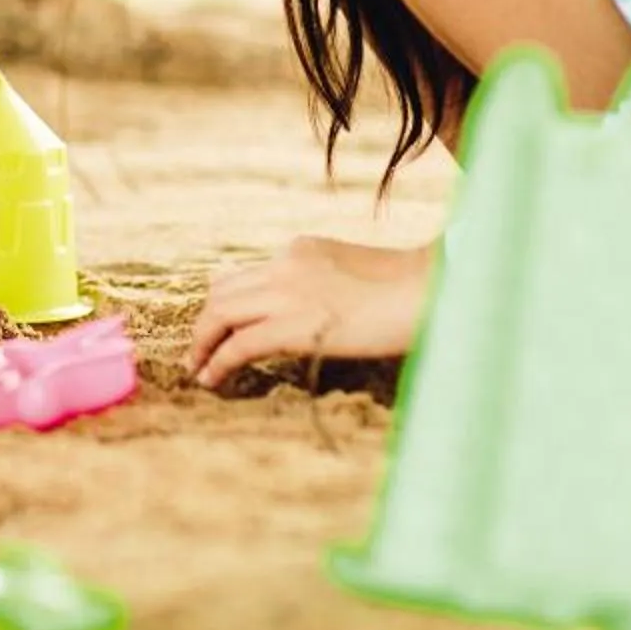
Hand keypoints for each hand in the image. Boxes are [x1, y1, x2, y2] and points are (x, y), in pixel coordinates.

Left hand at [187, 237, 437, 389]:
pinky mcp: (294, 325)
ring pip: (220, 314)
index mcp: (301, 250)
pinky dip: (218, 362)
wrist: (431, 291)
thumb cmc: (408, 290)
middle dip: (205, 325)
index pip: (245, 275)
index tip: (216, 329)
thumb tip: (308, 318)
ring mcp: (287, 292)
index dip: (224, 304)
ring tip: (199, 369)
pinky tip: (213, 379)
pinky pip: (238, 344)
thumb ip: (323, 287)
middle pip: (222, 292)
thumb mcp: (354, 276)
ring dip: (202, 344)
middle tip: (198, 352)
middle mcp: (286, 264)